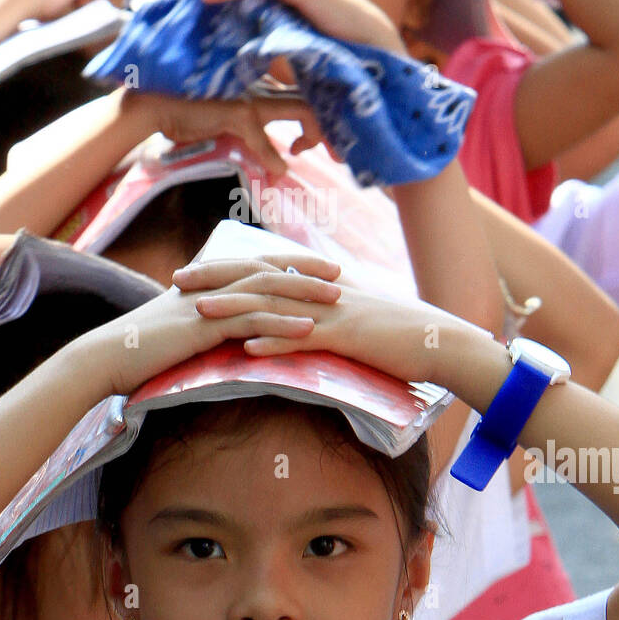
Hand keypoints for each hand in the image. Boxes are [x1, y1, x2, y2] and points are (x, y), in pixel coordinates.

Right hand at [93, 253, 342, 397]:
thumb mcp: (179, 329)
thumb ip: (206, 322)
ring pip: (264, 292)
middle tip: (342, 273)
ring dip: (303, 294)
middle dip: (306, 271)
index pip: (255, 265)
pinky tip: (307, 329)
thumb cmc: (140, 349)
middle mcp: (211, 286)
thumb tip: (229, 328)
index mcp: (207, 283)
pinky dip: (281, 324)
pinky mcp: (204, 327)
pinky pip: (250, 321)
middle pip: (267, 270)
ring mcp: (208, 304)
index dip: (289, 263)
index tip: (320, 265)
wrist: (108, 356)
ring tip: (336, 298)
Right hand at [154, 93, 330, 177]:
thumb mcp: (234, 125)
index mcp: (265, 84)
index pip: (308, 91)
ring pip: (302, 108)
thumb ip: (260, 140)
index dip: (325, 114)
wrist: (157, 105)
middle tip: (342, 154)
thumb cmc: (193, 113)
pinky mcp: (237, 111)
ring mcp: (252, 95)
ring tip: (327, 157)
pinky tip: (279, 170)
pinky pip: (264, 136)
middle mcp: (263, 84)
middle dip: (334, 126)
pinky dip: (274, 157)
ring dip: (317, 135)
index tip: (332, 140)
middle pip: (315, 97)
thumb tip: (281, 170)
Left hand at [187, 268, 464, 381]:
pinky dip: (274, 344)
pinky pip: (305, 339)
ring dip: (234, 309)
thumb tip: (298, 320)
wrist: (441, 343)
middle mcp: (324, 291)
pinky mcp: (349, 338)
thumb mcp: (356, 319)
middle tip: (177, 281)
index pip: (267, 270)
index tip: (195, 271)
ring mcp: (336, 312)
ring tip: (197, 312)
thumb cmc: (400, 336)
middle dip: (217, 279)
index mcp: (323, 285)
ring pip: (276, 306)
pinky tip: (245, 350)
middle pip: (261, 280)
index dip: (229, 269)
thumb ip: (326, 315)